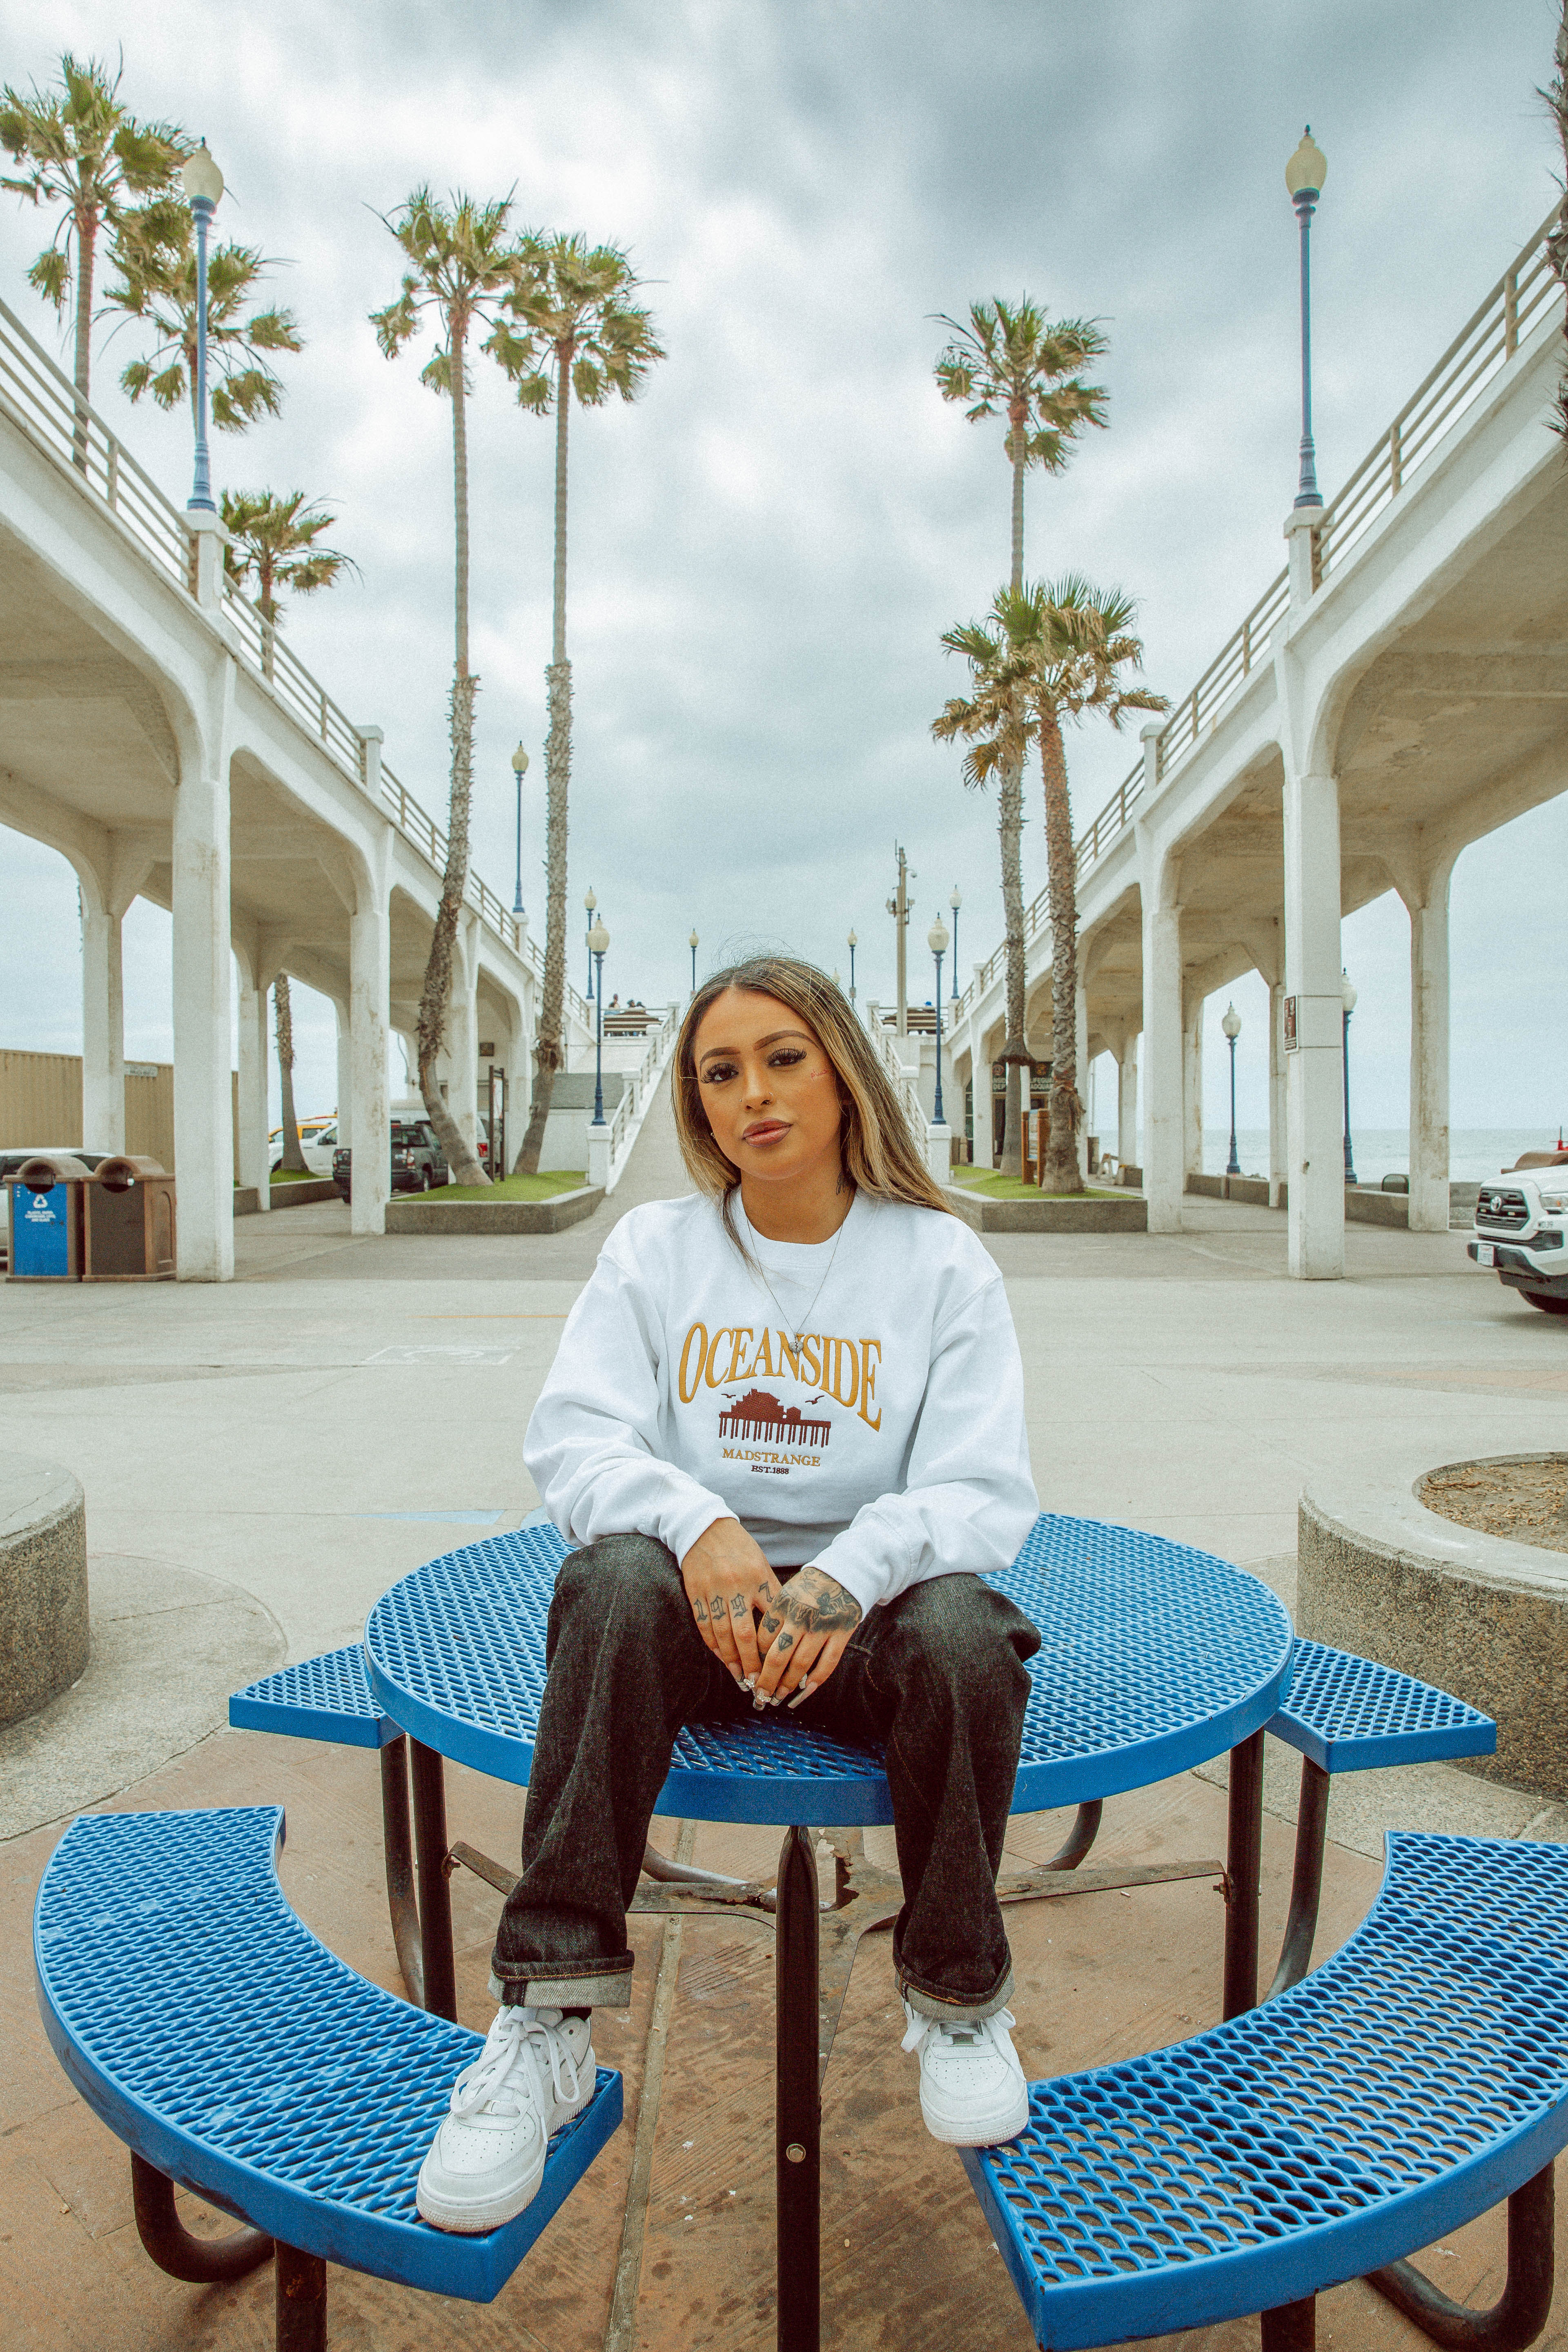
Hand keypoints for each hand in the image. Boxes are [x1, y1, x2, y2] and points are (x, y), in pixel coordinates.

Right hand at [680, 1517, 782, 1685]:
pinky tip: (721, 1658)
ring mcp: (714, 1590)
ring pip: (723, 1634)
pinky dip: (712, 1644)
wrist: (705, 1527)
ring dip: (731, 1660)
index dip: (775, 1645)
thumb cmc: (739, 1548)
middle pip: (745, 1633)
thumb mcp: (761, 1565)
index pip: (770, 1619)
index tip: (781, 1665)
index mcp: (758, 1578)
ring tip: (739, 1678)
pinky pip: (704, 1625)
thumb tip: (785, 1623)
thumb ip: (771, 1592)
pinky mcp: (695, 1593)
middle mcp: (736, 1586)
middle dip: (752, 1662)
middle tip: (758, 1683)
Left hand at [754, 1565, 861, 1707]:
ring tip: (779, 1696)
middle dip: (767, 1681)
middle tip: (760, 1696)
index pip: (762, 1640)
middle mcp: (800, 1617)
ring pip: (800, 1664)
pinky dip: (816, 1680)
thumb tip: (761, 1653)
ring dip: (788, 1684)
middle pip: (777, 1657)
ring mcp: (821, 1626)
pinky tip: (806, 1690)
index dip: (755, 1662)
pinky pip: (828, 1662)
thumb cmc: (810, 1588)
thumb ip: (774, 1618)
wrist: (844, 1574)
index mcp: (782, 1605)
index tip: (752, 1675)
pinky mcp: (841, 1633)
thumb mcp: (786, 1594)